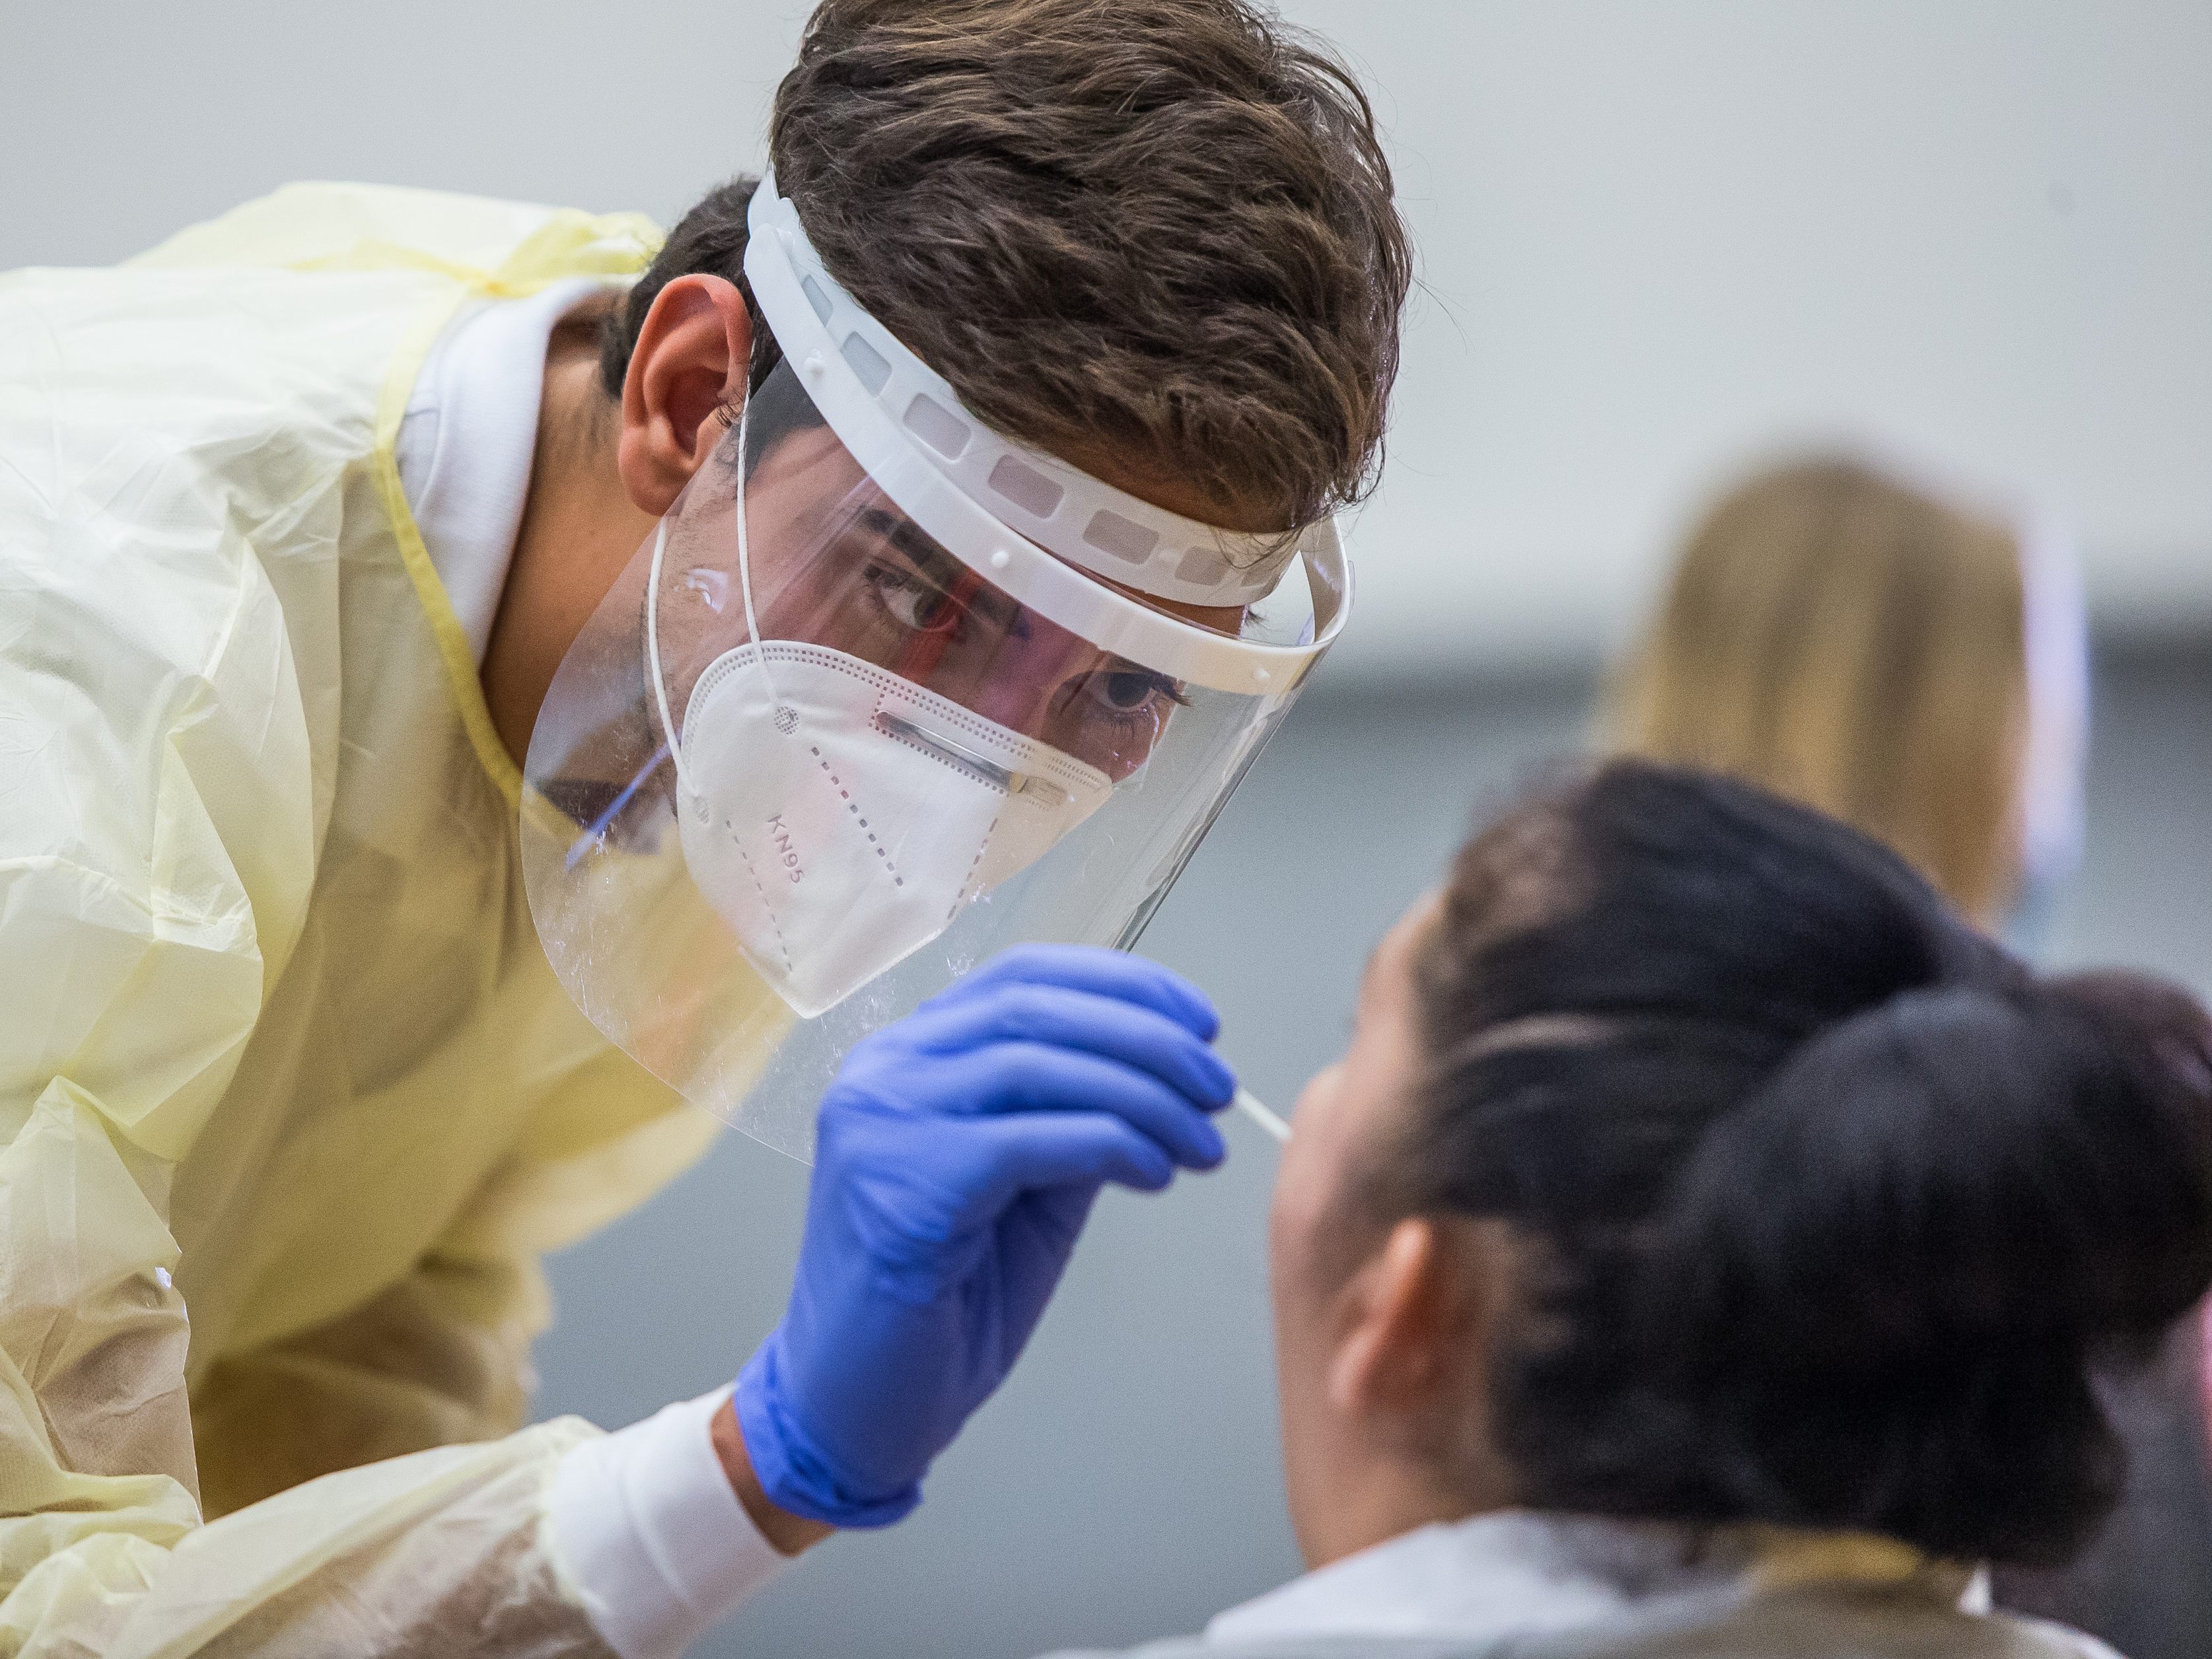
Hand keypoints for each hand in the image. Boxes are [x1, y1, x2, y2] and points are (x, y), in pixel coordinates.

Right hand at [732, 945, 1234, 1528]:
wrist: (856, 1408)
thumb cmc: (940, 1304)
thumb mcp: (1026, 1190)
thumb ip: (1072, 1119)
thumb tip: (1164, 1075)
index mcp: (907, 1056)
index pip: (1024, 977)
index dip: (1124, 987)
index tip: (1202, 1022)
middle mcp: (882, 1072)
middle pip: (1035, 1010)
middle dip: (1147, 1040)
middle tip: (1217, 1087)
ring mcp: (880, 1125)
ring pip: (1036, 1064)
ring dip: (1143, 1096)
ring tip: (1203, 1142)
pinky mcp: (900, 1188)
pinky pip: (1028, 1140)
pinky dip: (1109, 1145)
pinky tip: (1156, 1173)